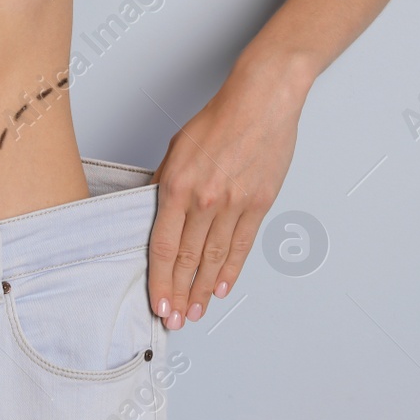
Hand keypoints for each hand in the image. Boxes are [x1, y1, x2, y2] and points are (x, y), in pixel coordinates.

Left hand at [148, 56, 307, 329]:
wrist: (262, 100)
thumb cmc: (219, 119)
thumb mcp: (177, 149)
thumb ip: (166, 185)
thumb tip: (157, 216)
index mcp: (178, 186)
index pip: (164, 246)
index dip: (160, 280)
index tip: (158, 303)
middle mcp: (205, 200)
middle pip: (189, 259)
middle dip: (180, 293)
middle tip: (175, 319)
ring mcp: (234, 204)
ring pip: (215, 258)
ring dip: (203, 289)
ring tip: (196, 311)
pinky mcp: (258, 203)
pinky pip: (242, 244)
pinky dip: (231, 269)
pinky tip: (222, 287)